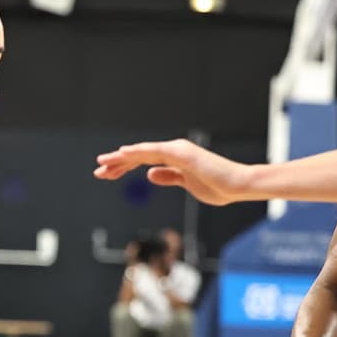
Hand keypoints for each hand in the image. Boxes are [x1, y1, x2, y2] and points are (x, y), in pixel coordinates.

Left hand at [94, 139, 256, 204]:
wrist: (239, 186)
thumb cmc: (218, 186)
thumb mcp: (187, 184)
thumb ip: (169, 177)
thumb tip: (150, 174)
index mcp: (175, 158)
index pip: (143, 161)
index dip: (123, 167)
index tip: (106, 175)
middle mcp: (174, 150)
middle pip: (139, 155)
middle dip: (117, 163)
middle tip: (97, 170)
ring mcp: (178, 150)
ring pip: (142, 152)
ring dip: (121, 157)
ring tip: (102, 163)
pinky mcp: (182, 154)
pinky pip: (155, 151)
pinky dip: (138, 152)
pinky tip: (123, 154)